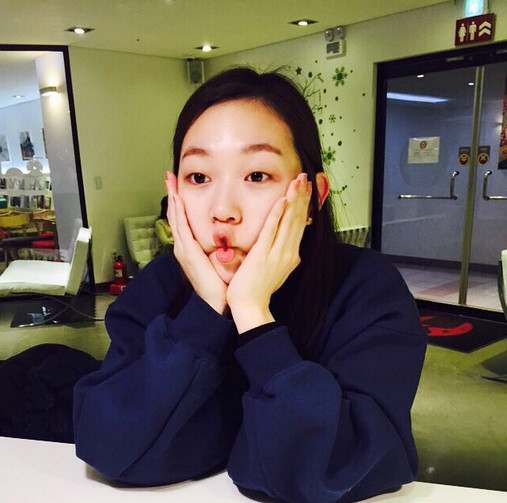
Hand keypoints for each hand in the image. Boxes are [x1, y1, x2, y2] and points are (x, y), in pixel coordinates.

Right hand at [165, 172, 227, 314]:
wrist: (217, 302)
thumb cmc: (220, 283)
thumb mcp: (218, 260)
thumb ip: (218, 246)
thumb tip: (226, 234)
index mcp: (190, 249)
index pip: (182, 220)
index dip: (179, 203)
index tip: (178, 187)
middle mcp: (183, 247)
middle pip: (175, 216)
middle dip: (172, 195)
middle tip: (169, 177)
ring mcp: (183, 250)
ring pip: (175, 218)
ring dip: (172, 199)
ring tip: (170, 182)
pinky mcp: (188, 253)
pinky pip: (181, 228)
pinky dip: (177, 212)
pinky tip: (177, 200)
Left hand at [227, 173, 311, 332]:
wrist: (251, 306)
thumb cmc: (260, 288)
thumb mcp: (278, 270)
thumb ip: (284, 256)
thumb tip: (292, 248)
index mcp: (291, 255)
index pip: (301, 225)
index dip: (305, 205)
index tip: (307, 189)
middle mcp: (288, 252)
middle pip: (298, 220)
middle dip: (303, 197)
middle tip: (305, 178)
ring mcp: (276, 254)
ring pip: (289, 222)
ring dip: (294, 200)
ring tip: (298, 182)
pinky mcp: (262, 255)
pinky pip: (271, 231)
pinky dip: (277, 215)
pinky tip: (282, 200)